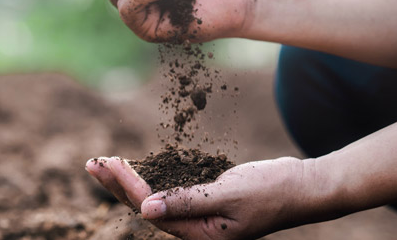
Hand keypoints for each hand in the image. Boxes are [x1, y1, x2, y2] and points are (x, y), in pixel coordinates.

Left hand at [85, 156, 335, 239]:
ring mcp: (200, 217)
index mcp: (200, 235)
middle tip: (91, 162)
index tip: (107, 164)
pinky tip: (136, 170)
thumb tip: (146, 209)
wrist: (305, 187)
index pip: (151, 210)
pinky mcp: (205, 202)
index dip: (126, 187)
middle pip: (145, 208)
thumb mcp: (229, 195)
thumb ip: (188, 201)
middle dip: (116, 185)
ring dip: (129, 181)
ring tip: (103, 165)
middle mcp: (195, 230)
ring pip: (154, 199)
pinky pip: (169, 192)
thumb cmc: (273, 190)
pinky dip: (151, 179)